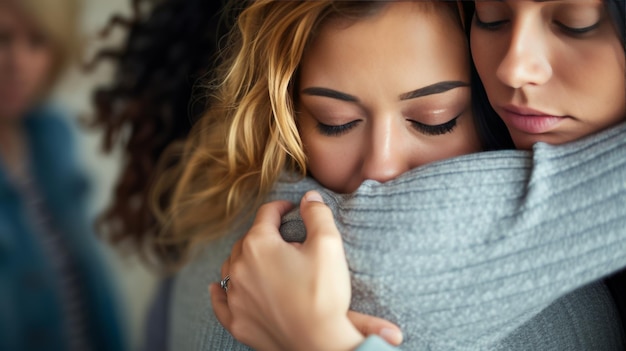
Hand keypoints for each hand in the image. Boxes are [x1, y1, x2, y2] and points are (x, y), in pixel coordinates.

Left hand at [211, 191, 401, 350]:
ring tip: (262, 261)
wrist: (319, 344)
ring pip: (231, 267)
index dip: (282, 208)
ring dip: (245, 259)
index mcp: (259, 245)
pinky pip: (220, 300)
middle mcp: (239, 267)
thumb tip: (309, 198)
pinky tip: (216, 287)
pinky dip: (219, 291)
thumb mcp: (328, 245)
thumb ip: (317, 215)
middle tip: (288, 241)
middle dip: (266, 235)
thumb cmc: (324, 293)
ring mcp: (234, 296)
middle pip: (248, 240)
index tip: (293, 210)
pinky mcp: (236, 321)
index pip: (266, 215)